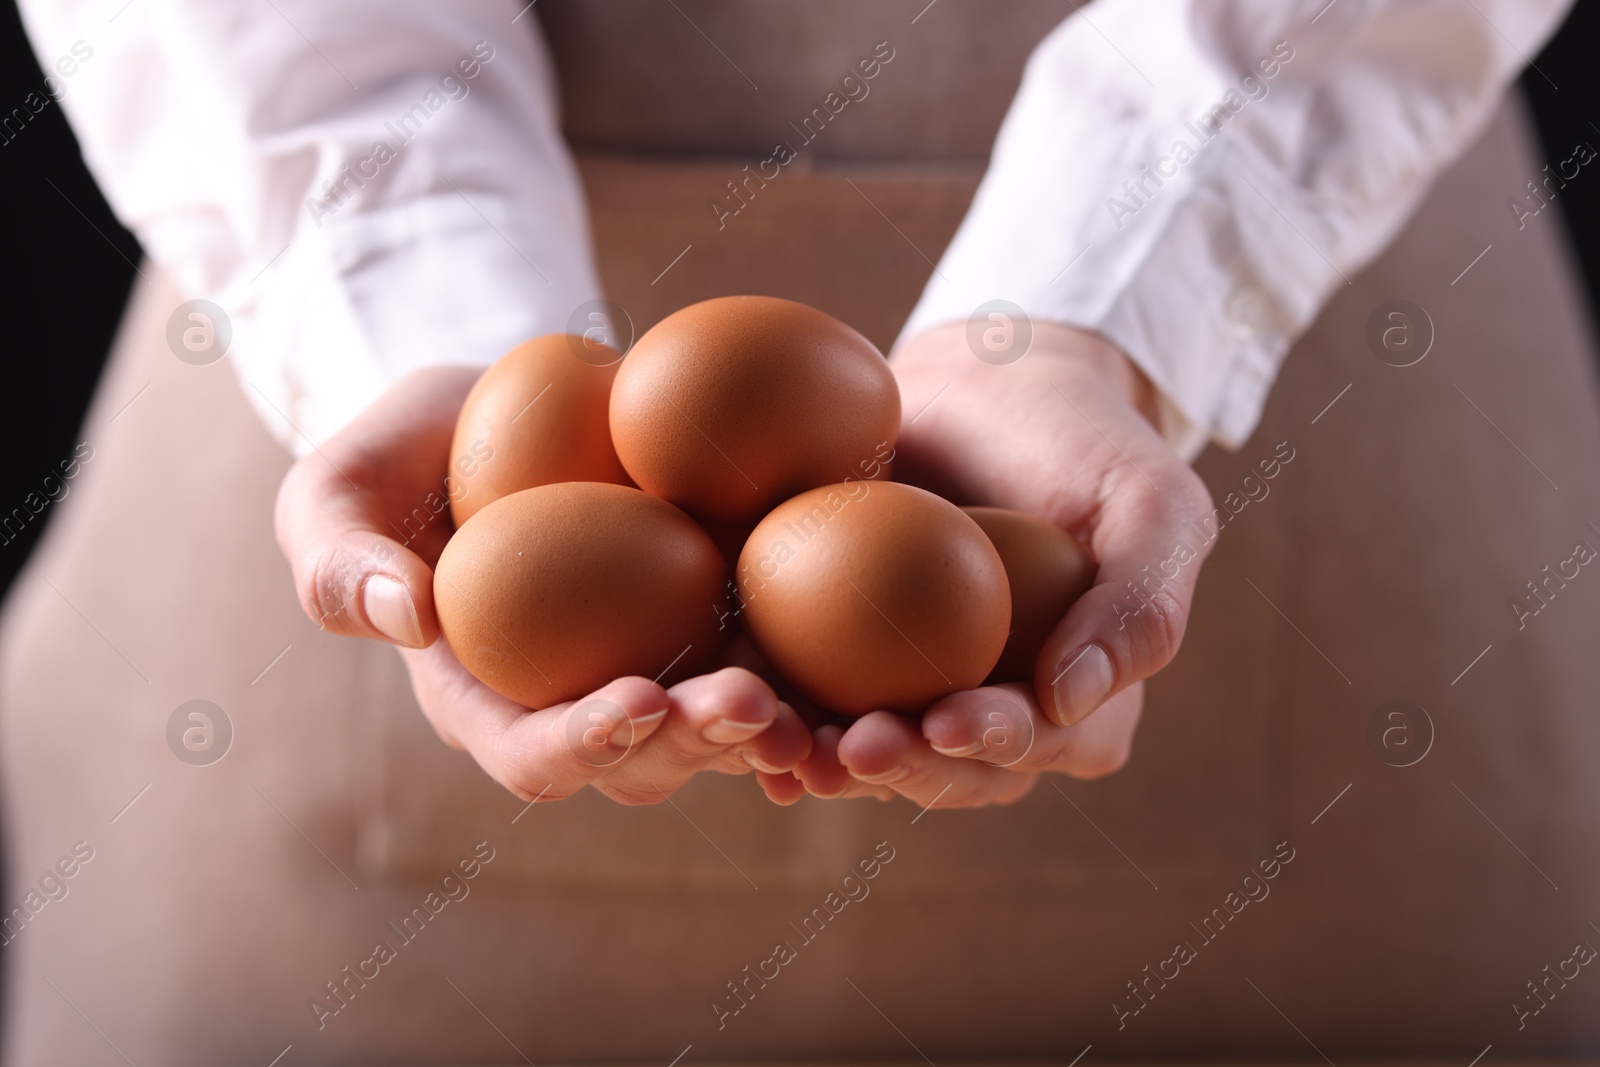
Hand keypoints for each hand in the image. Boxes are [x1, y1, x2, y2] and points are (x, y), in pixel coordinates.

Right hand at [273, 366, 811, 804]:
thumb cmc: (406, 456)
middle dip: (698, 746)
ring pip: (717, 730)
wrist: (506, 408)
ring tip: (814, 703)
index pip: (530, 752)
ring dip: (768, 728)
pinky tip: (855, 669)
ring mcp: (656, 669)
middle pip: (643, 760)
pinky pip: (770, 665)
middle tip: (752, 705)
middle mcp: (577, 706)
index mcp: (486, 701)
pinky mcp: (715, 625)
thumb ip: (339, 558)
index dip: (581, 743)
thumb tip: (404, 614)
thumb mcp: (339, 491)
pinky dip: (810, 679)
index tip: (634, 700)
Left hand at [784, 322, 1213, 808]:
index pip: (1034, 743)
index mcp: (1074, 705)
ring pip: (863, 744)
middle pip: (940, 767)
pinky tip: (734, 699)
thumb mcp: (1156, 505)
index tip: (947, 723)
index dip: (991, 744)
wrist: (990, 380)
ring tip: (780, 742)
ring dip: (820, 755)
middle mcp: (988, 713)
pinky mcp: (836, 650)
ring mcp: (909, 689)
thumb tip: (1070, 703)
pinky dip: (770, 700)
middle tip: (848, 748)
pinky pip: (801, 687)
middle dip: (895, 768)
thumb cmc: (1088, 440)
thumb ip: (1141, 605)